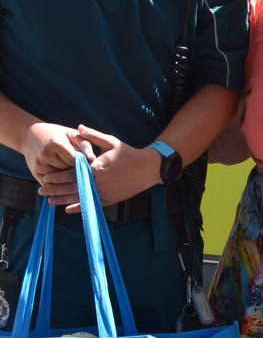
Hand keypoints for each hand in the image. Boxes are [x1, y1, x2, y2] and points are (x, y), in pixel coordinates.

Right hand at [23, 122, 94, 184]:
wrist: (30, 136)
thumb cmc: (57, 134)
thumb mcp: (71, 134)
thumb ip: (84, 144)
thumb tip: (92, 159)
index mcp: (56, 143)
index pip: (74, 160)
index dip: (83, 163)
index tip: (90, 165)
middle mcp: (45, 155)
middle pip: (67, 170)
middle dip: (76, 171)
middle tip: (84, 171)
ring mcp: (39, 165)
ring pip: (60, 179)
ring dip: (68, 178)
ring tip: (74, 172)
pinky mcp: (35, 173)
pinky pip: (52, 184)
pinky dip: (59, 183)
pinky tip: (65, 180)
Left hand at [38, 125, 159, 213]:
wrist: (148, 168)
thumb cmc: (128, 153)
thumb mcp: (111, 141)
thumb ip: (92, 136)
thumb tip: (77, 128)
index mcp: (97, 167)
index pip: (72, 173)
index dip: (57, 176)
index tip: (45, 176)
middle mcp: (98, 182)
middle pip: (72, 187)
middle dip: (55, 190)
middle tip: (41, 191)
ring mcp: (104, 192)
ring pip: (79, 198)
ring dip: (63, 200)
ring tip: (49, 201)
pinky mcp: (109, 200)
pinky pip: (90, 205)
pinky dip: (78, 208)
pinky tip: (67, 209)